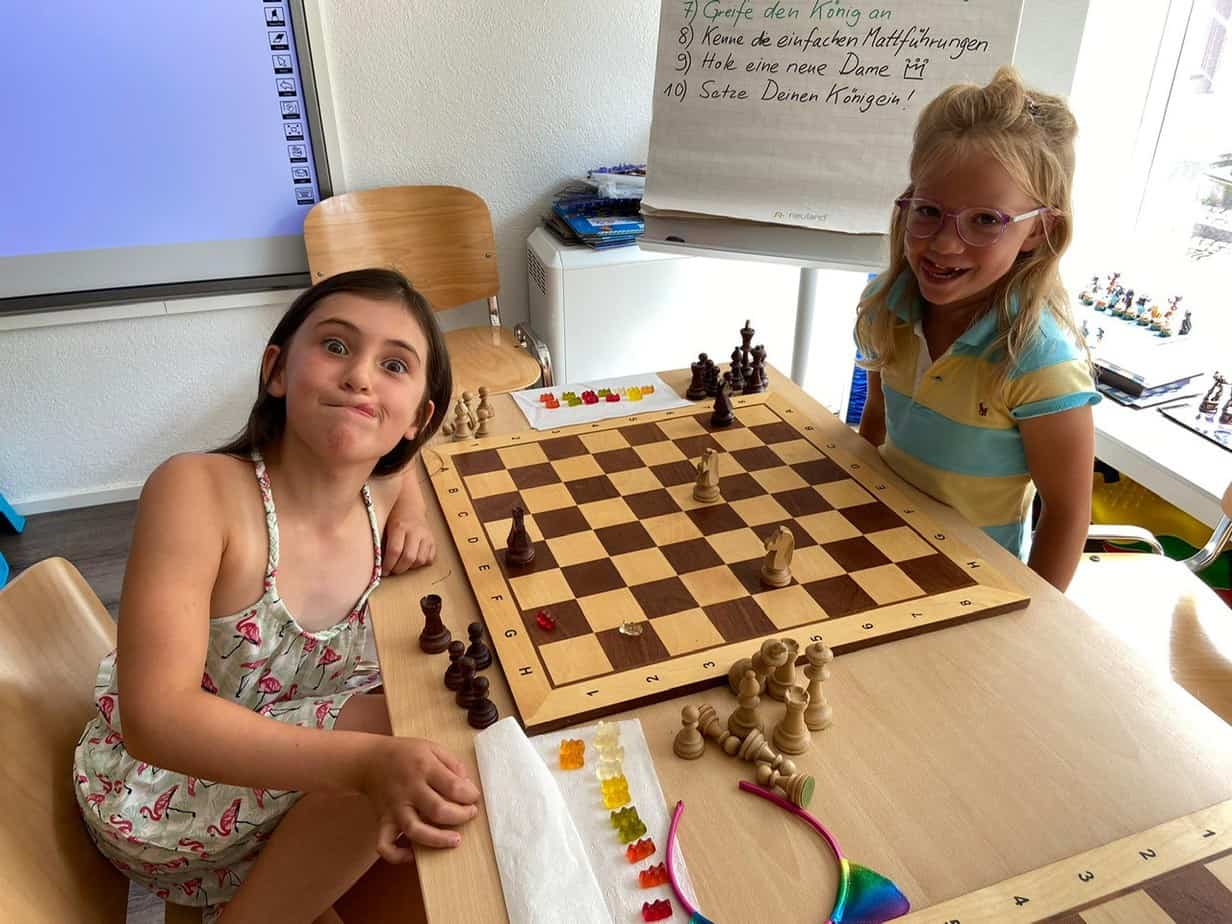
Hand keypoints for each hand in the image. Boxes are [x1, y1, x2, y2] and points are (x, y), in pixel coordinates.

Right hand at [362, 737, 480, 859]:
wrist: (370, 760)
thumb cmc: (405, 754)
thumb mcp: (432, 747)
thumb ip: (452, 764)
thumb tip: (467, 786)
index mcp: (423, 767)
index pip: (452, 786)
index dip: (469, 795)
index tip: (474, 797)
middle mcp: (409, 789)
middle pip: (437, 810)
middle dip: (460, 816)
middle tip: (470, 814)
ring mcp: (395, 807)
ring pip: (414, 830)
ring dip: (437, 839)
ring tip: (456, 840)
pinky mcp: (383, 821)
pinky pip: (385, 844)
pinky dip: (398, 855)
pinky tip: (413, 855)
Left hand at [382, 511, 435, 574]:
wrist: (409, 504)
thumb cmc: (392, 517)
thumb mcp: (383, 525)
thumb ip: (381, 543)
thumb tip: (376, 563)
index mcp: (399, 527)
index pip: (394, 551)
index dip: (388, 565)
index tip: (384, 571)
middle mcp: (415, 531)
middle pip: (409, 557)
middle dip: (399, 569)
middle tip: (392, 570)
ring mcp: (426, 535)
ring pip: (420, 560)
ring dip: (410, 567)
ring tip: (402, 565)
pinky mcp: (433, 539)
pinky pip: (429, 558)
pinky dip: (421, 563)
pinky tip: (412, 561)